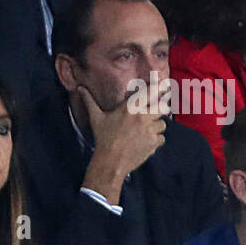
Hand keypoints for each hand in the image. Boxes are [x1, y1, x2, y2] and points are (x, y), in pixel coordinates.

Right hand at [78, 83, 167, 204]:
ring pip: (163, 124)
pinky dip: (156, 140)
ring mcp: (150, 129)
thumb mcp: (96, 117)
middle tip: (154, 113)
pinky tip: (145, 142)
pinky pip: (161, 138)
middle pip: (162, 107)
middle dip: (160, 109)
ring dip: (156, 126)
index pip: (149, 93)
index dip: (159, 88)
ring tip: (145, 131)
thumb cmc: (103, 138)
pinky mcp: (154, 142)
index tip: (166, 84)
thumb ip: (90, 101)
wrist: (111, 160)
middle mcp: (142, 117)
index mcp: (130, 108)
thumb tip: (80, 88)